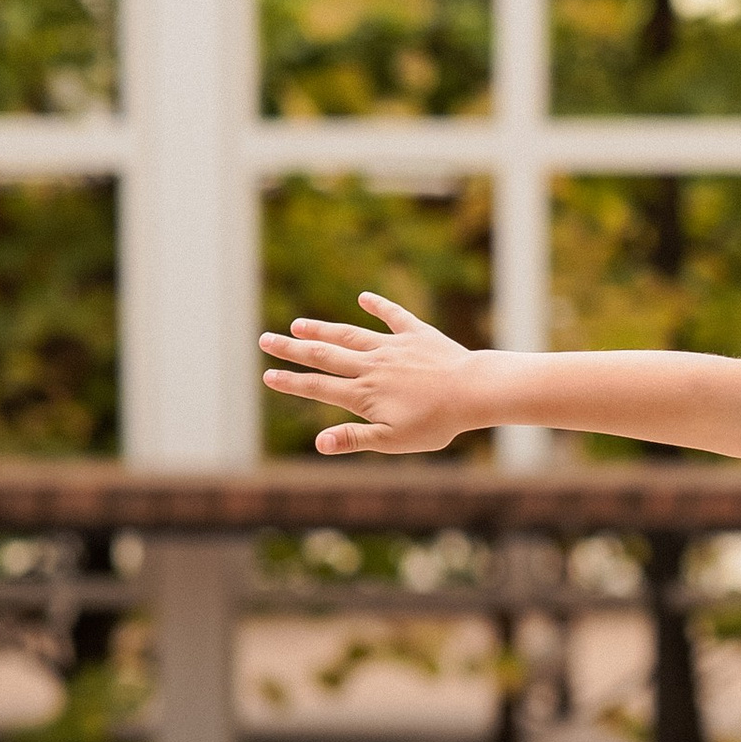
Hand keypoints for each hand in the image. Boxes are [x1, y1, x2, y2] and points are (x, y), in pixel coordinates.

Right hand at [259, 295, 479, 455]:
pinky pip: (394, 316)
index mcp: (364, 394)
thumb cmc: (436, 422)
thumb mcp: (393, 440)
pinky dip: (378, 306)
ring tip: (298, 324)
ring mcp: (393, 347)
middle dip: (292, 349)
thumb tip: (318, 444)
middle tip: (266, 340)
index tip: (268, 375)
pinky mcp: (417, 334)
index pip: (318, 387)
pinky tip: (364, 297)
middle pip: (324, 356)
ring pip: (349, 335)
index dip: (291, 382)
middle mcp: (372, 366)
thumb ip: (354, 439)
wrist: (474, 391)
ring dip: (322, 329)